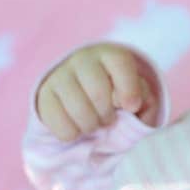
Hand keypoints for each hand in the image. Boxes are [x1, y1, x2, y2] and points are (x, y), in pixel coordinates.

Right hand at [35, 43, 158, 141]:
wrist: (84, 96)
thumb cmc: (119, 97)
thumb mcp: (138, 96)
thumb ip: (145, 102)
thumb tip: (132, 107)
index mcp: (111, 56)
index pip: (120, 64)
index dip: (129, 88)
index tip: (131, 107)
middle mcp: (83, 60)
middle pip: (98, 93)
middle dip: (108, 114)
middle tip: (109, 120)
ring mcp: (60, 76)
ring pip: (78, 109)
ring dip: (91, 125)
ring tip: (94, 124)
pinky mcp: (44, 94)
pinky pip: (58, 122)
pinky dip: (72, 133)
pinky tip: (77, 128)